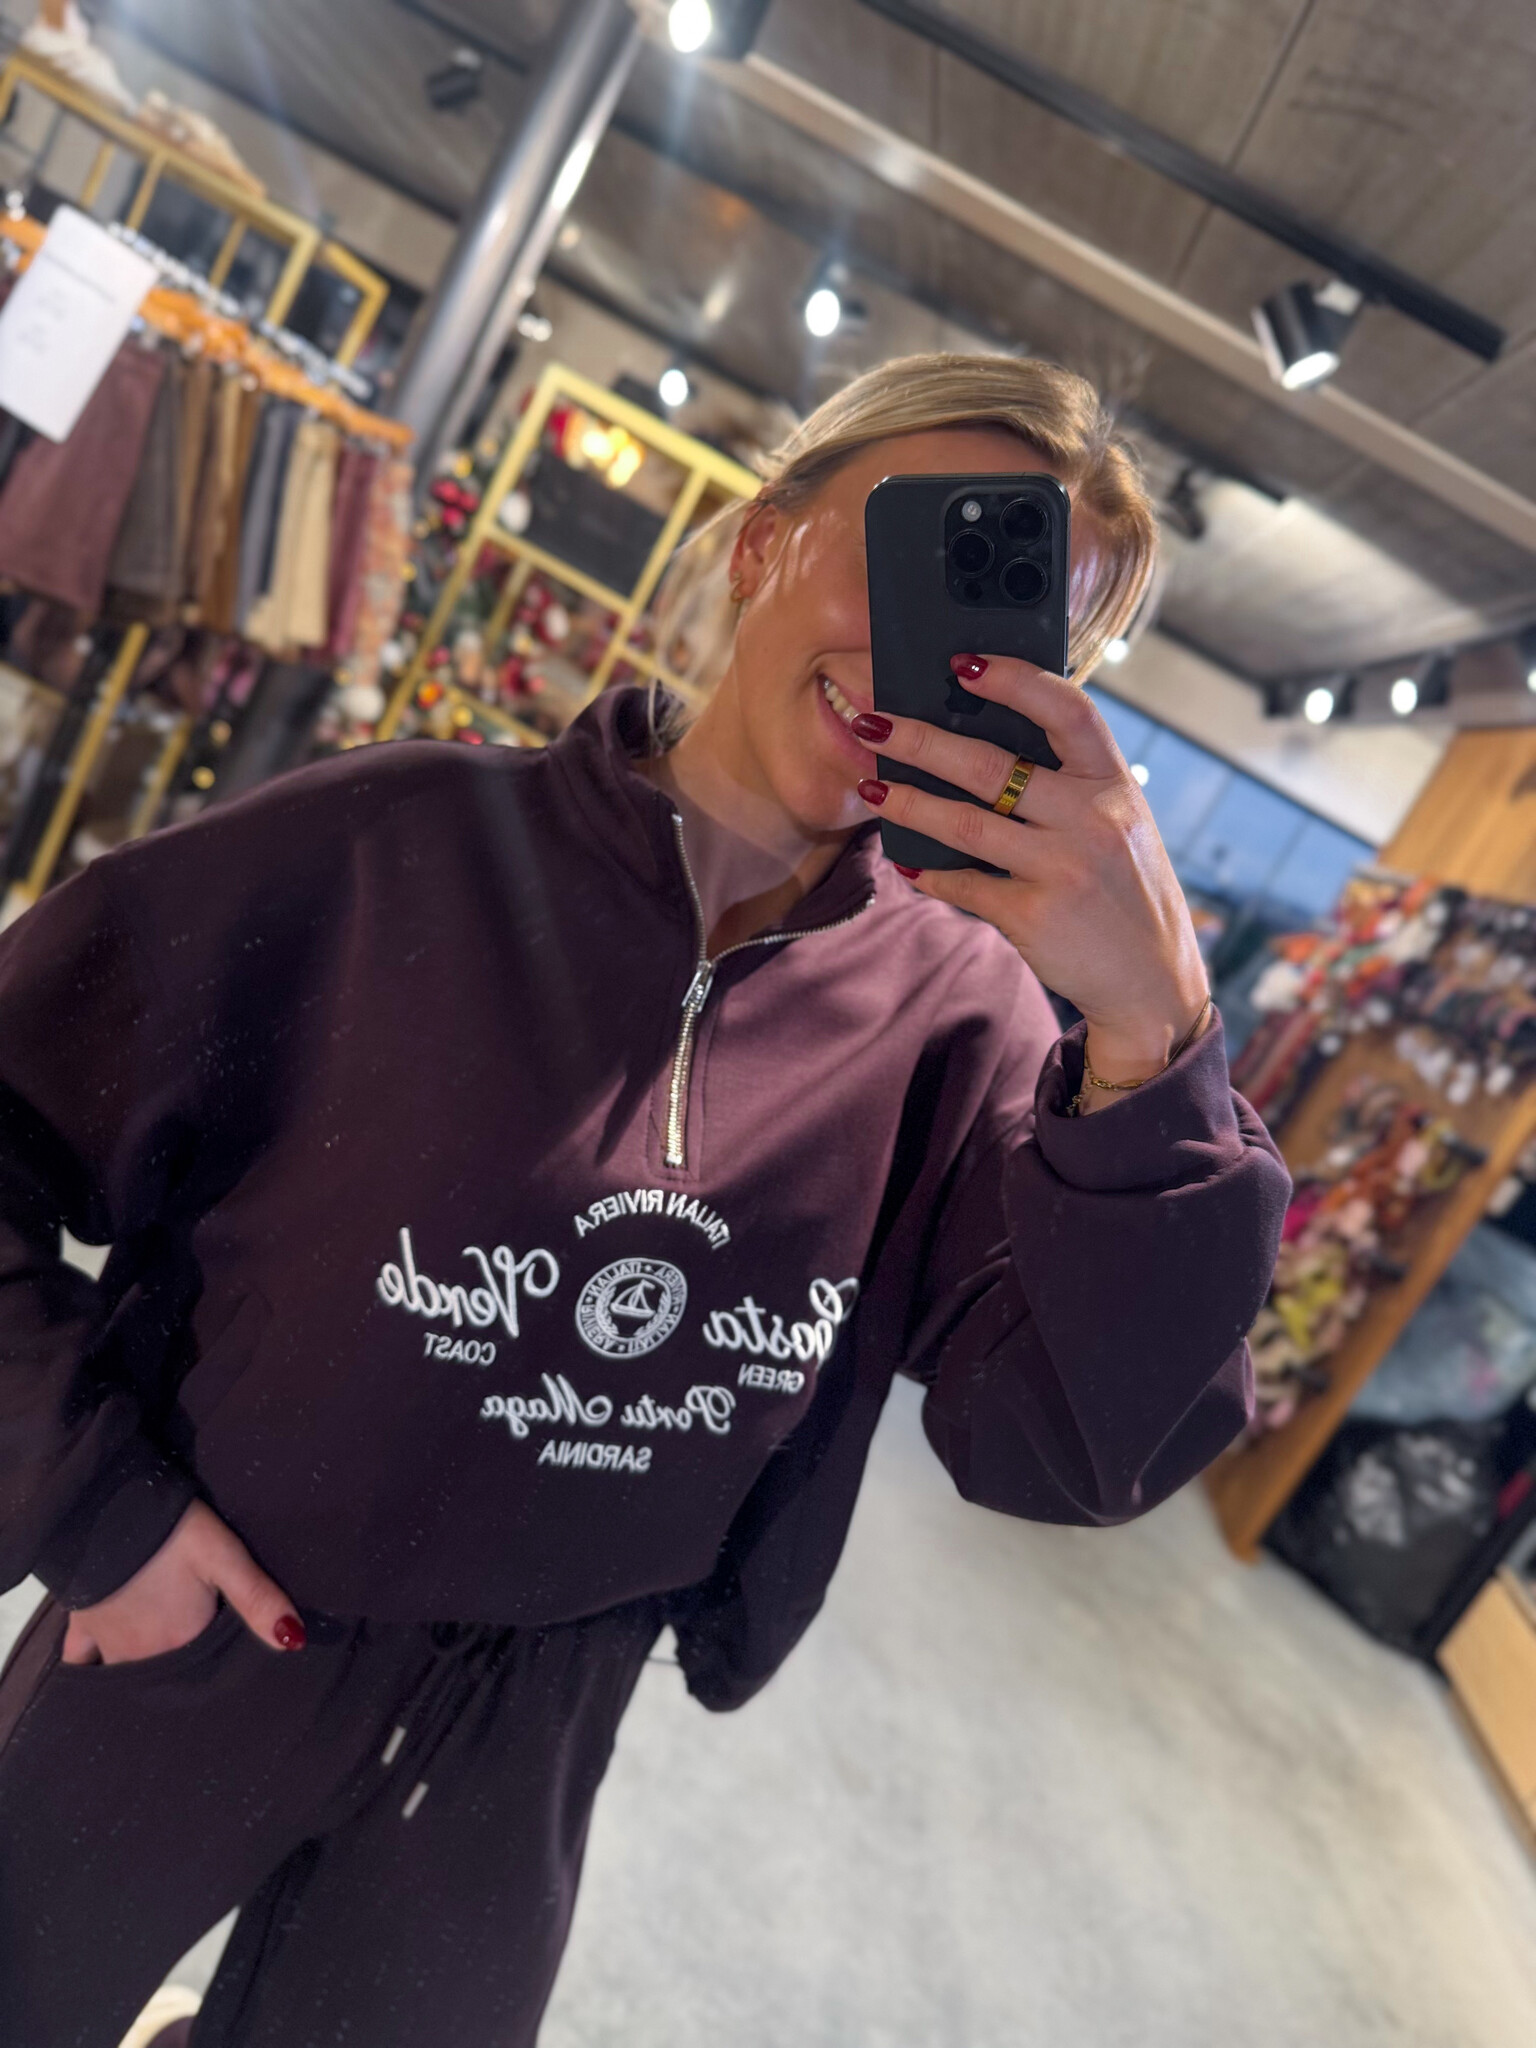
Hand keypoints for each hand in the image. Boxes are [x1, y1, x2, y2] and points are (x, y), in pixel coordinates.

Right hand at [60, 1499, 305, 1664]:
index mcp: (180, 1642)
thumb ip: (258, 1599)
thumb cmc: (173, 1533)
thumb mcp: (226, 1557)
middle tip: (194, 1644)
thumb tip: (293, 1642)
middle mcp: (142, 1655)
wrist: (105, 1509)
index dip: (218, 1664)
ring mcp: (107, 1643)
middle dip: (182, 1670)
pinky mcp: (80, 1625)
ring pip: (126, 1670)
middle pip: (167, 1673)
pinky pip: (80, 1660)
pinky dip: (90, 1663)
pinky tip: (99, 1658)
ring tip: (161, 1647)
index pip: (205, 1670)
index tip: (228, 1654)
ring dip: (143, 1666)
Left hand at [853, 656, 1207, 1094]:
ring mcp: (1063, 869)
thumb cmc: (1125, 890)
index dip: (1014, 679)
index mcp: (1115, 783)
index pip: (1068, 710)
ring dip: (908, 804)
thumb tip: (981, 739)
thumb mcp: (1121, 824)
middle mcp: (1093, 820)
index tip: (962, 663)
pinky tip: (908, 863)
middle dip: (921, 740)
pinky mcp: (1034, 916)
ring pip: (964, 824)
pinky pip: (964, 885)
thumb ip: (1071, 785)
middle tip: (873, 723)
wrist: (1153, 981)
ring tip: (873, 790)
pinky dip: (930, 873)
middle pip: (992, 766)